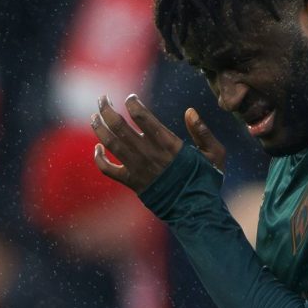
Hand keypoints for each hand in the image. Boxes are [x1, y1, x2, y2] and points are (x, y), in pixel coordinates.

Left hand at [91, 97, 224, 195]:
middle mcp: (149, 153)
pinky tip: (97, 148)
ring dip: (99, 128)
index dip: (133, 104)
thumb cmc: (206, 179)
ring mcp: (138, 168)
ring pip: (111, 144)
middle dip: (108, 110)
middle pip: (120, 126)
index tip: (130, 98)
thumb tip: (190, 111)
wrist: (194, 209)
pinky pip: (108, 169)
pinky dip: (99, 159)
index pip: (142, 117)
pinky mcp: (131, 182)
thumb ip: (202, 131)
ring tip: (94, 116)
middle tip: (102, 99)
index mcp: (168, 143)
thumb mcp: (214, 153)